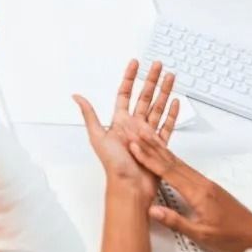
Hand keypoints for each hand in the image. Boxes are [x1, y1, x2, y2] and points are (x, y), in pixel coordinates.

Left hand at [74, 60, 179, 200]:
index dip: (130, 78)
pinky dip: (172, 113)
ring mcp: (148, 134)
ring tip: (170, 77)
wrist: (130, 187)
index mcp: (120, 122)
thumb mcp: (98, 137)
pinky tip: (175, 102)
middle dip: (151, 80)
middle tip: (157, 65)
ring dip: (165, 92)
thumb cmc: (114, 166)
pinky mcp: (159, 145)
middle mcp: (134, 126)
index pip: (125, 94)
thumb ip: (90, 115)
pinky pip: (167, 126)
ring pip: (158, 107)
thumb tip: (76, 97)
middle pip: (145, 97)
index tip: (135, 64)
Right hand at [128, 132, 251, 251]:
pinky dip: (173, 161)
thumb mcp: (202, 235)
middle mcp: (203, 185)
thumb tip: (153, 211)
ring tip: (149, 141)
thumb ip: (176, 221)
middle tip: (136, 134)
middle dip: (152, 147)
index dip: (149, 158)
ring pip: (180, 163)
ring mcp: (208, 185)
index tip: (135, 147)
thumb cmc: (234, 237)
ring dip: (162, 151)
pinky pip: (187, 169)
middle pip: (173, 162)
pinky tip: (170, 160)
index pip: (168, 172)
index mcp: (199, 193)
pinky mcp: (211, 188)